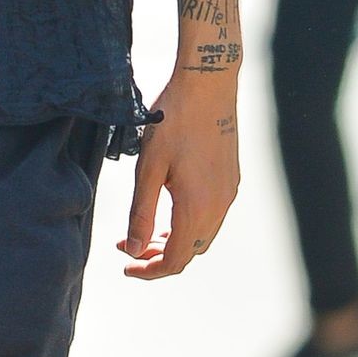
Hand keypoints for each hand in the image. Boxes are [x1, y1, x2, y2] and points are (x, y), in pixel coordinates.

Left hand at [119, 76, 240, 279]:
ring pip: (203, 235)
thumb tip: (133, 250)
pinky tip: (168, 207)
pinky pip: (212, 216)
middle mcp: (220, 207)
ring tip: (144, 231)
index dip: (150, 271)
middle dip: (159, 256)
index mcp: (198, 208)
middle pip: (191, 252)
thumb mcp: (148, 167)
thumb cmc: (172, 122)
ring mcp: (230, 193)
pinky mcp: (232, 178)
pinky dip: (189, 224)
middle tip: (127, 246)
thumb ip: (141, 212)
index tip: (125, 268)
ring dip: (174, 240)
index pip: (176, 261)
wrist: (208, 85)